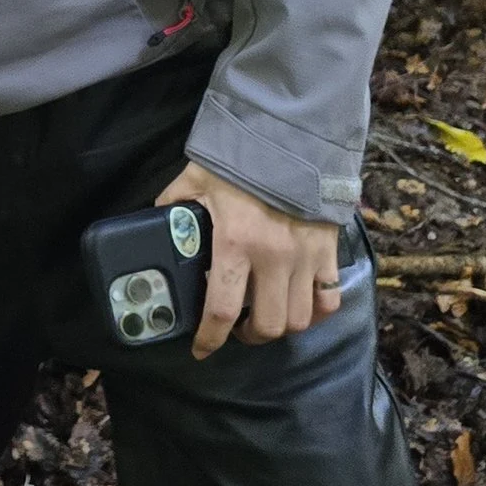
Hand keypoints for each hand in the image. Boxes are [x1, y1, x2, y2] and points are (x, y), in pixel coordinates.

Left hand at [157, 163, 347, 357]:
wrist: (291, 135)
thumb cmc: (238, 160)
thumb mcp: (194, 181)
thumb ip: (174, 207)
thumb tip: (155, 225)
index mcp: (235, 243)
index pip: (223, 311)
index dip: (210, 338)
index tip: (201, 349)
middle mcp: (274, 258)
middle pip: (269, 326)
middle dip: (248, 336)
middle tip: (238, 328)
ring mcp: (306, 257)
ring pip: (300, 319)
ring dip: (281, 326)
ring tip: (266, 316)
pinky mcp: (329, 251)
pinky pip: (329, 299)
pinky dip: (315, 310)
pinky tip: (300, 305)